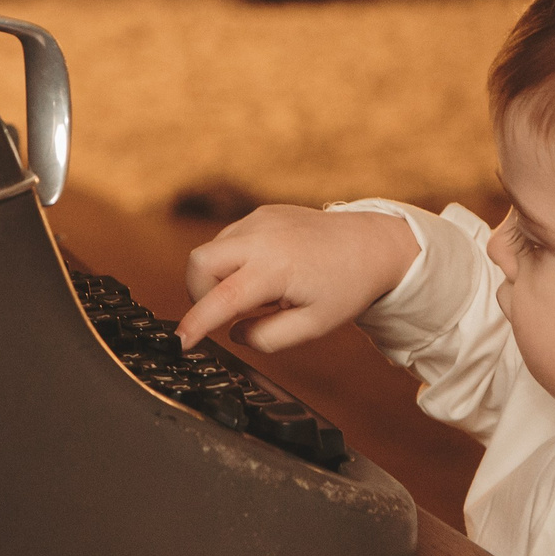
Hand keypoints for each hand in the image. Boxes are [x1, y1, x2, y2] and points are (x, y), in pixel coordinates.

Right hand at [176, 206, 419, 351]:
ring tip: (259, 294)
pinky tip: (263, 274)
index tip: (181, 342)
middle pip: (199, 263)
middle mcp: (262, 238)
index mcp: (276, 268)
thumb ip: (267, 337)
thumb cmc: (347, 287)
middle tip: (225, 313)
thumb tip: (234, 332)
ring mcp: (259, 220)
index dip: (195, 323)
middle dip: (199, 293)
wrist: (373, 245)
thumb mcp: (312, 326)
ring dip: (218, 278)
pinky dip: (232, 262)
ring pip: (211, 250)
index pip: (221, 298)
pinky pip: (229, 239)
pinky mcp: (261, 213)